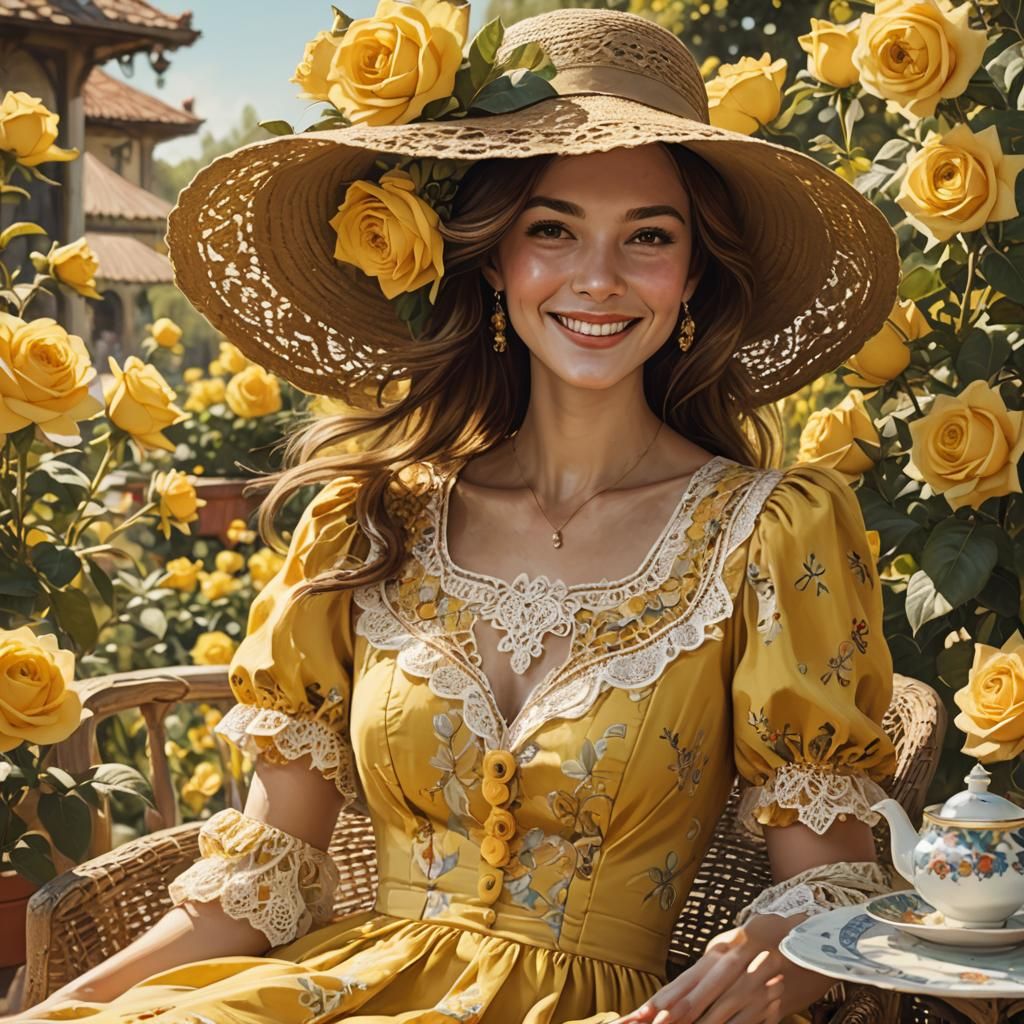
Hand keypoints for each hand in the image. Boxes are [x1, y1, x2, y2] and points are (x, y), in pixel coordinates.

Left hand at [613, 925, 784, 1023]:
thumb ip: (708, 970)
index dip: (665, 999)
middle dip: (678, 1014)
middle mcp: (736, 963)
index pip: (686, 979)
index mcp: (721, 949)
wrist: (814, 936)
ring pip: (724, 1011)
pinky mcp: (777, 1000)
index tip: (644, 1014)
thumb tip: (674, 997)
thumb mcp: (733, 949)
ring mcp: (757, 982)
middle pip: (701, 994)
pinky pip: (750, 1021)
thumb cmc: (763, 944)